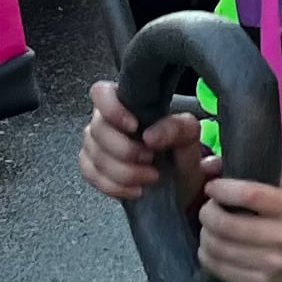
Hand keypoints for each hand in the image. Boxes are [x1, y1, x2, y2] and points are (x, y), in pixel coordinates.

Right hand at [79, 78, 200, 201]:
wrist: (178, 184)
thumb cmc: (180, 153)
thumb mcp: (189, 136)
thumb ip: (177, 127)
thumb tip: (150, 135)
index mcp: (126, 102)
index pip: (101, 93)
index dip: (112, 110)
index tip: (134, 126)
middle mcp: (106, 120)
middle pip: (98, 130)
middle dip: (126, 150)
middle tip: (150, 158)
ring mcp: (95, 144)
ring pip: (95, 156)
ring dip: (124, 172)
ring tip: (150, 176)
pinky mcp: (92, 167)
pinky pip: (91, 176)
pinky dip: (115, 187)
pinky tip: (135, 189)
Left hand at [197, 174, 281, 281]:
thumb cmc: (280, 215)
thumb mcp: (274, 187)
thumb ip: (244, 168)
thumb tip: (206, 165)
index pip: (250, 194)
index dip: (222, 189)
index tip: (211, 187)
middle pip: (227, 224)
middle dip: (207, 214)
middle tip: (207, 210)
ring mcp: (275, 265)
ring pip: (219, 248)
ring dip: (205, 235)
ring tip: (209, 229)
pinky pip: (218, 268)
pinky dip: (206, 255)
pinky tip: (211, 248)